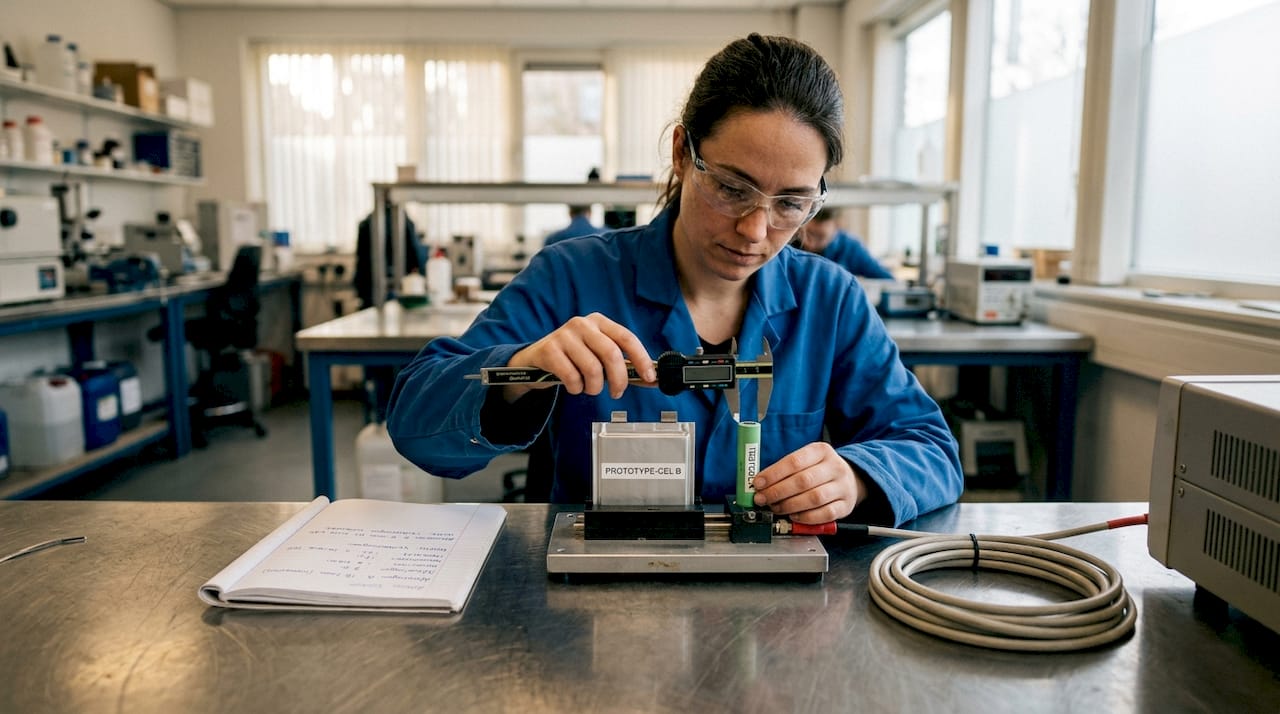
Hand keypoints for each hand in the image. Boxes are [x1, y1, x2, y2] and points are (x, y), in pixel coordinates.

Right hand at [502, 312, 656, 401]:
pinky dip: (576, 388)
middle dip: (618, 379)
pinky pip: (572, 377)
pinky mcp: (549, 350)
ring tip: (589, 388)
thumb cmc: (573, 358)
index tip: (650, 377)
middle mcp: (582, 324)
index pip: (626, 338)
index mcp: (599, 322)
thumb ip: (623, 366)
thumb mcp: (597, 355)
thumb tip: (653, 379)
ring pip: (592, 369)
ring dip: (594, 387)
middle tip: (616, 393)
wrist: (535, 359)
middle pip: (611, 354)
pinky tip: (573, 385)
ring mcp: (564, 335)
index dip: (641, 359)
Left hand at [751, 442, 862, 523]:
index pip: (794, 461)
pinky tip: (794, 516)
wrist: (850, 479)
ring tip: (776, 508)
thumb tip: (759, 484)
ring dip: (790, 505)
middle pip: (803, 481)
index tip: (758, 483)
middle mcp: (834, 467)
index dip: (773, 474)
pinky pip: (825, 514)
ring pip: (814, 498)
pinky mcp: (846, 505)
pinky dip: (806, 517)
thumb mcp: (806, 461)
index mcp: (821, 451)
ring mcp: (842, 486)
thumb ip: (785, 470)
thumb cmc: (819, 470)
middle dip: (778, 492)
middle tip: (762, 499)